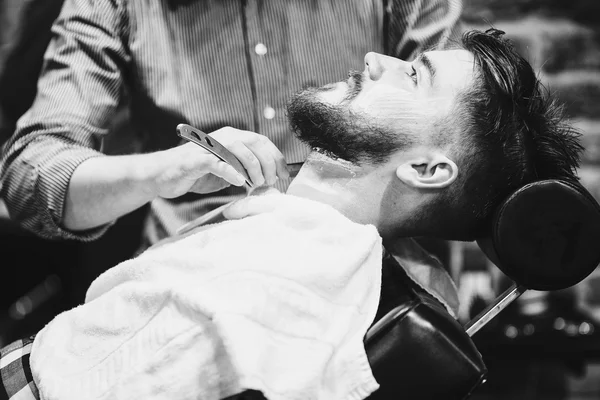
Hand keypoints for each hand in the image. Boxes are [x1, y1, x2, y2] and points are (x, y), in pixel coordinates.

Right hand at [149, 127, 288, 197]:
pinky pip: (218, 164)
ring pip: (240, 151)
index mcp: (232, 137)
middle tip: (271, 182)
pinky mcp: (196, 160)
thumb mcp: (226, 171)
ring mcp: (209, 147)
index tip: (284, 174)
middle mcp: (222, 137)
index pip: (261, 141)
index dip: (276, 157)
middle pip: (255, 144)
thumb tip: (267, 181)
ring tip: (256, 184)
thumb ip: (244, 171)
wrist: (163, 175)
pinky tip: (240, 182)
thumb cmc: (196, 173)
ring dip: (253, 169)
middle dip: (268, 164)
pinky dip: (232, 172)